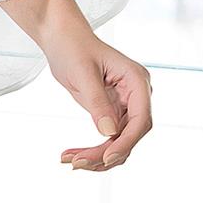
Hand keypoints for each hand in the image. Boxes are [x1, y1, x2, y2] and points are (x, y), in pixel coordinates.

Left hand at [46, 31, 152, 170]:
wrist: (61, 38)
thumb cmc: (72, 48)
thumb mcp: (82, 74)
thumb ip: (97, 102)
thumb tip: (109, 133)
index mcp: (137, 80)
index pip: (141, 119)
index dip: (126, 142)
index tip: (106, 157)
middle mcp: (137, 95)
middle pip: (131, 135)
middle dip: (106, 153)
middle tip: (77, 163)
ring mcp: (126, 105)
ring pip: (120, 141)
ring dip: (98, 156)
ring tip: (70, 161)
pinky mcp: (113, 112)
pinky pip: (109, 138)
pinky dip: (93, 150)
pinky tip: (72, 156)